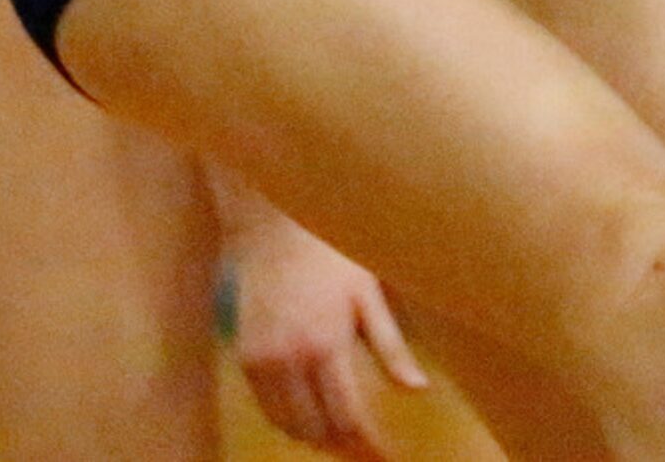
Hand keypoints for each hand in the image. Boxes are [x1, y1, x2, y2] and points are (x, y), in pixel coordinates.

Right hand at [230, 214, 429, 461]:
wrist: (274, 225)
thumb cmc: (332, 251)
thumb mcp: (369, 293)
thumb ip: (391, 347)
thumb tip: (418, 390)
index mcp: (326, 344)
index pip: (348, 418)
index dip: (368, 445)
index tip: (386, 457)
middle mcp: (289, 360)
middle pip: (317, 430)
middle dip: (345, 446)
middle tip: (369, 450)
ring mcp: (262, 361)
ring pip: (289, 426)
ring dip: (317, 438)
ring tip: (346, 438)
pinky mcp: (245, 357)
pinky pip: (268, 408)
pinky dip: (290, 422)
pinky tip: (312, 416)